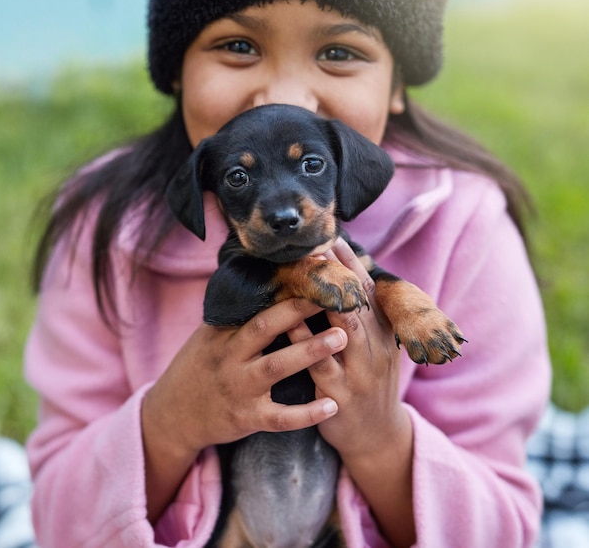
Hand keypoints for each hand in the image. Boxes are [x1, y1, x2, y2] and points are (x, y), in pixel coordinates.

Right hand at [141, 297, 346, 521]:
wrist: (174, 415)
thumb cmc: (200, 367)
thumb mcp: (210, 336)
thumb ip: (236, 315)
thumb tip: (267, 279)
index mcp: (224, 333)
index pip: (257, 306)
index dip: (286, 291)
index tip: (314, 276)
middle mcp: (231, 357)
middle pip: (265, 328)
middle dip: (299, 311)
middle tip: (333, 299)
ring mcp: (239, 388)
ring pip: (277, 367)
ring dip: (310, 351)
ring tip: (341, 338)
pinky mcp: (246, 418)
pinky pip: (280, 417)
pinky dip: (306, 414)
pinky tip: (332, 405)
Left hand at [289, 238, 405, 456]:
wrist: (377, 436)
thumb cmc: (369, 382)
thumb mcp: (377, 348)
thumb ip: (364, 316)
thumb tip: (348, 276)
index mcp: (384, 335)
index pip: (369, 291)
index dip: (352, 264)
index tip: (334, 238)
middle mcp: (377, 350)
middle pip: (357, 304)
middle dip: (338, 274)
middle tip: (315, 246)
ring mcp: (360, 374)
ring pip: (345, 330)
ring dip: (325, 301)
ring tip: (305, 275)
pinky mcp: (341, 397)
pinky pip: (322, 366)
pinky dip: (306, 343)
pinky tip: (289, 324)